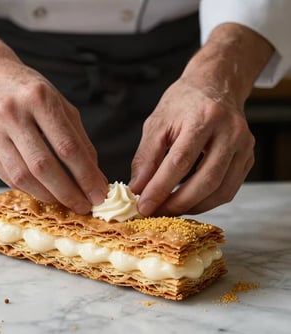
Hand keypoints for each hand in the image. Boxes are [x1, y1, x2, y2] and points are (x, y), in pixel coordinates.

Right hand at [0, 62, 107, 213]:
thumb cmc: (30, 91)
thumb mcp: (61, 104)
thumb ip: (79, 138)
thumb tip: (94, 176)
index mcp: (39, 99)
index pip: (68, 147)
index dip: (86, 176)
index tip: (100, 194)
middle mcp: (13, 114)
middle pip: (44, 166)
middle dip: (68, 192)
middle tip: (85, 206)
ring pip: (23, 177)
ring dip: (49, 196)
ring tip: (67, 202)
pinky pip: (8, 177)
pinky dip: (30, 190)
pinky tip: (45, 193)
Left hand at [129, 78, 253, 215]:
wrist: (216, 86)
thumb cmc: (183, 103)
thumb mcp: (157, 123)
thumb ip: (146, 157)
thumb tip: (137, 189)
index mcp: (203, 117)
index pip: (180, 162)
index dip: (160, 188)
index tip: (143, 206)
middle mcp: (230, 131)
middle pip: (206, 180)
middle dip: (178, 203)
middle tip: (157, 213)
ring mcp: (244, 145)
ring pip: (221, 190)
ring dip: (193, 206)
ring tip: (170, 209)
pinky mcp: (248, 157)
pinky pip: (229, 189)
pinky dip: (207, 201)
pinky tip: (189, 201)